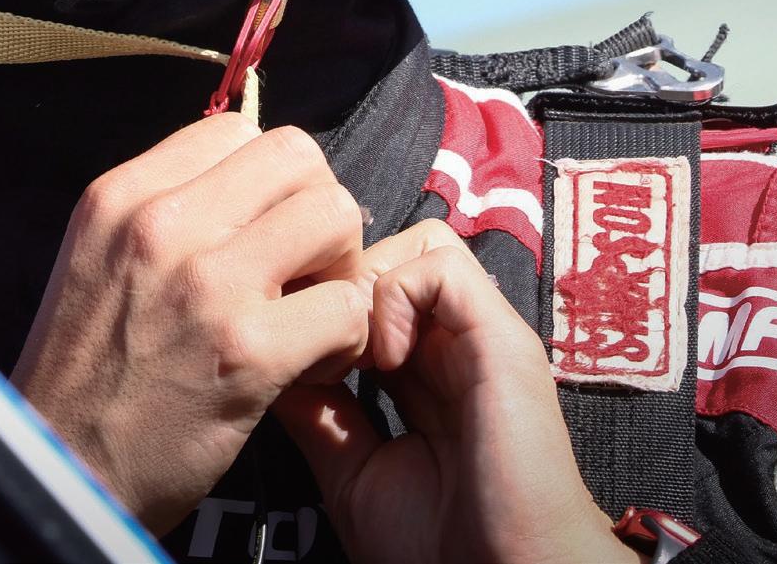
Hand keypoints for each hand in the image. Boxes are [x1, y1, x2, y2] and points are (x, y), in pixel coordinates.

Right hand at [12, 113, 371, 533]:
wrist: (62, 472)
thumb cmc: (86, 374)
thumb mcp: (98, 258)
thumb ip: (162, 210)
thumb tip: (246, 184)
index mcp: (120, 195)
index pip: (236, 129)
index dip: (267, 182)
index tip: (261, 233)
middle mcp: (161, 223)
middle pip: (296, 155)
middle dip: (315, 209)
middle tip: (302, 269)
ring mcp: (207, 284)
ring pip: (335, 213)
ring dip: (341, 266)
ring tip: (310, 313)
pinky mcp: (248, 351)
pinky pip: (348, 305)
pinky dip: (347, 337)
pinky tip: (313, 365)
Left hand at [273, 220, 632, 563]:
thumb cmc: (439, 549)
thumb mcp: (354, 473)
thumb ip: (321, 415)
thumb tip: (275, 366)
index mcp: (423, 370)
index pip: (367, 290)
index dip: (322, 300)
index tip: (288, 343)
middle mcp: (454, 342)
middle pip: (390, 253)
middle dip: (338, 280)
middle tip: (310, 339)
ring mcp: (482, 335)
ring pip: (418, 243)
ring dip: (366, 282)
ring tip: (349, 351)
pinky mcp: (502, 339)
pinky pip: (439, 266)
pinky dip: (395, 296)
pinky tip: (383, 358)